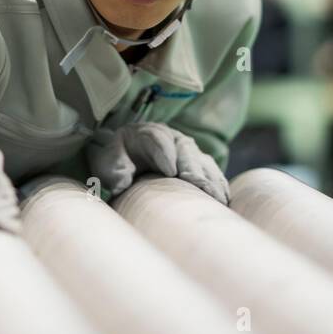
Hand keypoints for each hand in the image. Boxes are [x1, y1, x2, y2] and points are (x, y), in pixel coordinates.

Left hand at [85, 122, 229, 204]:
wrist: (127, 156)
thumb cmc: (117, 160)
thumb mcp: (108, 162)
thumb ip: (115, 169)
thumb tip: (122, 183)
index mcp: (147, 133)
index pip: (158, 140)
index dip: (165, 154)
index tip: (170, 172)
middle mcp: (172, 138)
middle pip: (185, 149)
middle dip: (192, 166)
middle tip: (196, 183)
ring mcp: (187, 150)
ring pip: (202, 160)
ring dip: (210, 177)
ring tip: (216, 196)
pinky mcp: (198, 163)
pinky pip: (212, 171)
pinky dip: (218, 184)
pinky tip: (224, 199)